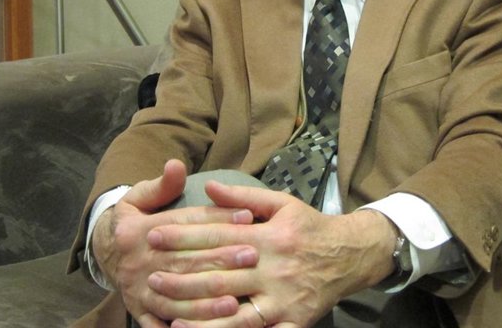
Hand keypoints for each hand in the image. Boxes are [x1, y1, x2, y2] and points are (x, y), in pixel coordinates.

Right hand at [91, 160, 259, 326]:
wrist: (105, 251)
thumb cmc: (134, 220)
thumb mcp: (140, 196)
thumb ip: (161, 184)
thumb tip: (176, 165)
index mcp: (141, 230)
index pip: (184, 224)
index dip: (216, 219)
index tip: (247, 216)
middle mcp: (140, 261)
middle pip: (184, 262)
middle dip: (219, 260)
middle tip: (252, 257)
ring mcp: (139, 289)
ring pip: (175, 297)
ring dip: (204, 302)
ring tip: (234, 301)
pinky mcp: (139, 310)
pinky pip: (160, 322)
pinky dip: (181, 327)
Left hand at [146, 182, 397, 327]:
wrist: (351, 255)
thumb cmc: (310, 227)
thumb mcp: (282, 203)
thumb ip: (244, 197)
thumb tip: (208, 187)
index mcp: (268, 236)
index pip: (218, 235)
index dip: (184, 236)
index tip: (154, 235)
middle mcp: (273, 267)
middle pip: (221, 275)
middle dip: (183, 277)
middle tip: (150, 278)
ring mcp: (282, 298)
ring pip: (236, 312)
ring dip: (200, 317)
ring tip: (168, 316)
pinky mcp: (291, 323)